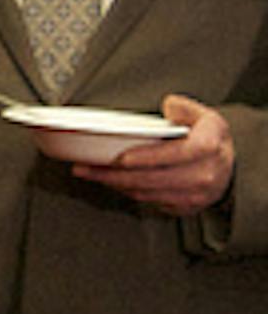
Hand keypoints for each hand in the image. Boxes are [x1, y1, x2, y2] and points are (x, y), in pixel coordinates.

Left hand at [72, 93, 235, 215]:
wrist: (231, 167)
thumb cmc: (208, 137)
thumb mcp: (203, 115)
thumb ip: (183, 107)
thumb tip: (169, 105)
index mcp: (210, 146)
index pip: (178, 154)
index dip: (148, 158)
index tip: (120, 158)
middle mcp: (207, 174)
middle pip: (154, 178)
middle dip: (114, 174)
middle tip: (84, 167)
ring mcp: (198, 195)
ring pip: (148, 193)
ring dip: (115, 184)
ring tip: (89, 173)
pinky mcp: (187, 208)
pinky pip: (151, 202)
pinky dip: (128, 192)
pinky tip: (111, 182)